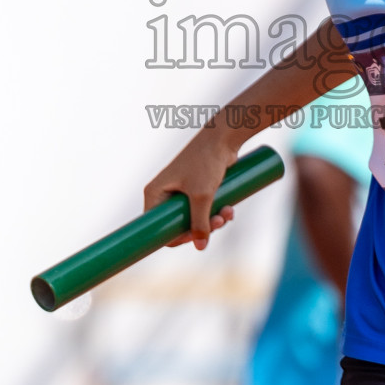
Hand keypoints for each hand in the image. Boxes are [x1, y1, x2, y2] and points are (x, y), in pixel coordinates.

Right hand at [142, 132, 238, 250]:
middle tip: (218, 223)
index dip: (176, 237)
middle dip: (201, 227)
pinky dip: (216, 212)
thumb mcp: (202, 196)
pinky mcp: (196, 188)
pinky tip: (229, 209)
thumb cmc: (206, 162)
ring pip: (194, 218)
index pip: (157, 226)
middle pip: (178, 224)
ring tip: (228, 213)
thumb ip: (200, 223)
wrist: (223, 137)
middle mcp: (164, 193)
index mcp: (155, 193)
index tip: (196, 237)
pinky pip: (203, 208)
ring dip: (213, 220)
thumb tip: (200, 246)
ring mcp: (180, 191)